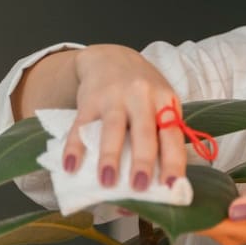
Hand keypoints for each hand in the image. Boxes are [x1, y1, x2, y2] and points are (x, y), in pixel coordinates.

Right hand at [62, 45, 187, 190]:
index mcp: (165, 102)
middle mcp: (142, 97)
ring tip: (106, 182)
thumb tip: (160, 185)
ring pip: (112, 128)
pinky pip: (81, 125)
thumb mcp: (162, 106)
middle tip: (139, 187)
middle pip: (143, 131)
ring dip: (110, 156)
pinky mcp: (89, 99)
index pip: (172, 135)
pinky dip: (75, 147)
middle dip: (142, 160)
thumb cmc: (143, 93)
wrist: (112, 57)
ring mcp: (114, 97)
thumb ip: (162, 138)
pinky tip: (72, 166)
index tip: (171, 186)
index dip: (173, 161)